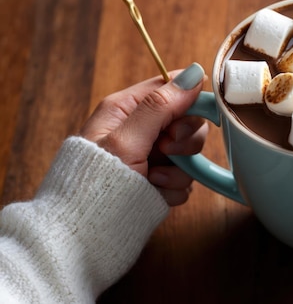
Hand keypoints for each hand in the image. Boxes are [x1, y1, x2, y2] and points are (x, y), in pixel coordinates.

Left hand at [79, 63, 208, 205]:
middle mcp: (141, 129)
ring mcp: (152, 156)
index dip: (189, 101)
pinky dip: (174, 187)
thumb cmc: (95, 182)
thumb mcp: (126, 139)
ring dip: (179, 168)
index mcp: (127, 109)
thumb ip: (160, 106)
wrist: (85, 232)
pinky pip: (186, 177)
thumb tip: (194, 73)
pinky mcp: (160, 181)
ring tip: (153, 179)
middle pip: (188, 121)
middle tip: (167, 150)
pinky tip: (154, 192)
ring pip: (190, 153)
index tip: (188, 119)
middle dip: (185, 139)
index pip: (172, 88)